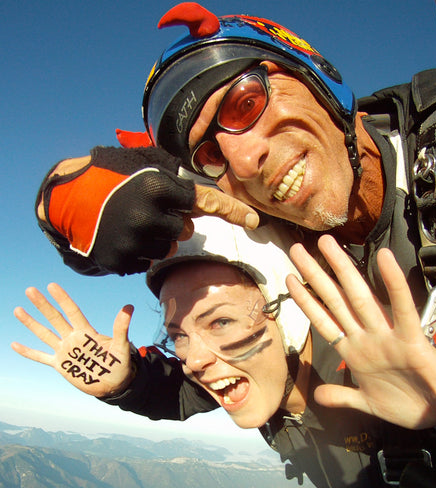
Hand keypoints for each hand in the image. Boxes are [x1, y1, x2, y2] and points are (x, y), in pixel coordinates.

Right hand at [12, 284, 134, 397]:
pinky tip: (14, 345)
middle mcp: (73, 339)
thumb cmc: (120, 364)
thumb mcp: (121, 346)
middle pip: (55, 319)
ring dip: (31, 323)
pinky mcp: (61, 365)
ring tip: (18, 309)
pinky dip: (28, 352)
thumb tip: (129, 307)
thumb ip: (121, 328)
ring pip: (45, 334)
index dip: (63, 299)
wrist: (114, 384)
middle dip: (43, 305)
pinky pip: (41, 357)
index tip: (51, 286)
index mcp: (87, 333)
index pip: (72, 312)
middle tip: (30, 290)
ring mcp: (65, 351)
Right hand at [38, 147, 258, 275]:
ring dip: (158, 238)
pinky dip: (141, 251)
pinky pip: (147, 261)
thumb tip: (202, 194)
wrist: (65, 198)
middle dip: (174, 221)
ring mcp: (133, 242)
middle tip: (150, 210)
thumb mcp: (142, 162)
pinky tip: (123, 236)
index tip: (254, 220)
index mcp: (158, 189)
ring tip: (133, 222)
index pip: (204, 202)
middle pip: (184, 230)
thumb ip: (173, 175)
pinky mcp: (120, 260)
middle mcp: (149, 217)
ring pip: (167, 248)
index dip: (231, 211)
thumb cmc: (109, 176)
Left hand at [286, 235, 435, 429]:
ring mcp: (387, 337)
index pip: (325, 321)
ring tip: (325, 244)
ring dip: (342, 270)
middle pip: (337, 301)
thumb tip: (317, 395)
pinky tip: (385, 258)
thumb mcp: (366, 402)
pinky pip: (402, 308)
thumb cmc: (405, 404)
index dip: (307, 301)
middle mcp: (368, 339)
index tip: (290, 279)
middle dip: (317, 275)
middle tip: (297, 249)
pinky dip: (394, 284)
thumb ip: (342, 396)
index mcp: (356, 352)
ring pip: (361, 298)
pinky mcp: (412, 340)